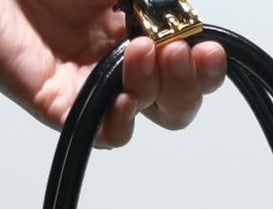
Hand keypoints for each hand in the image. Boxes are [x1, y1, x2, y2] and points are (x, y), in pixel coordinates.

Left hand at [0, 1, 226, 146]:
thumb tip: (183, 4)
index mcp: (137, 32)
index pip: (188, 62)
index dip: (206, 62)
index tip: (207, 46)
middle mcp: (121, 65)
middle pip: (178, 99)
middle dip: (191, 82)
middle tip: (180, 54)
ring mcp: (94, 89)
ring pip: (149, 114)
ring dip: (158, 88)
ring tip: (142, 52)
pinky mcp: (65, 107)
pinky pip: (106, 133)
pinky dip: (123, 120)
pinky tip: (126, 98)